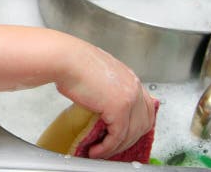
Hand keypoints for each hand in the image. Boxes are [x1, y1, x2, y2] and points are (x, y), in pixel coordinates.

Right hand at [55, 40, 156, 158]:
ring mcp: (129, 97)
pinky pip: (117, 136)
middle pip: (144, 123)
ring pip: (132, 134)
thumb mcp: (96, 74)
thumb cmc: (72, 62)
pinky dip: (107, 148)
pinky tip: (96, 150)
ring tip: (100, 152)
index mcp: (129, 78)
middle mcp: (134, 86)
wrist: (65, 59)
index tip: (125, 135)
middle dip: (129, 139)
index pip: (145, 108)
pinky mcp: (119, 108)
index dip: (136, 125)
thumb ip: (106, 88)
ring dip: (116, 148)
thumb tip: (99, 105)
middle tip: (111, 146)